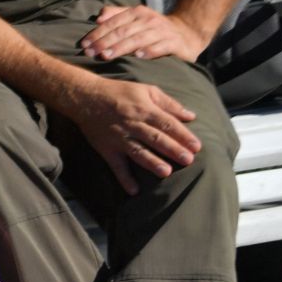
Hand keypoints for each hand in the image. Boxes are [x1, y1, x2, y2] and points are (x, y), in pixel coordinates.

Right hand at [66, 77, 201, 194]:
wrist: (84, 96)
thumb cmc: (119, 92)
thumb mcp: (146, 90)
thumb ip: (169, 103)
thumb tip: (191, 116)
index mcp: (144, 109)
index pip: (167, 123)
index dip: (183, 135)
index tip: (197, 146)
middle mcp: (132, 124)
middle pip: (155, 138)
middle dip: (172, 149)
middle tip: (188, 160)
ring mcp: (119, 138)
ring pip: (138, 151)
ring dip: (151, 162)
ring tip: (166, 172)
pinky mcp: (107, 148)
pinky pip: (116, 165)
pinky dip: (124, 178)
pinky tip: (134, 190)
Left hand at [81, 4, 206, 61]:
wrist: (186, 33)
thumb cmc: (153, 29)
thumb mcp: (135, 19)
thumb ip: (116, 15)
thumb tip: (98, 17)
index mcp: (137, 12)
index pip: (113, 23)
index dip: (97, 33)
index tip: (84, 44)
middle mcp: (149, 20)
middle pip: (123, 31)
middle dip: (105, 42)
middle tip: (90, 53)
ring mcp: (163, 31)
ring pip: (138, 39)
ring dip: (121, 48)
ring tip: (107, 56)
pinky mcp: (175, 42)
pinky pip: (161, 46)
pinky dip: (149, 51)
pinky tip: (138, 57)